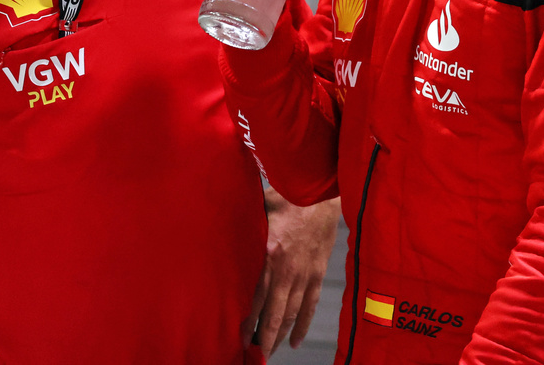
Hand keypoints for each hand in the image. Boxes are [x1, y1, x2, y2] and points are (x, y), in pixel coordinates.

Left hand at [245, 190, 341, 356]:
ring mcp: (305, 274)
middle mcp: (287, 270)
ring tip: (269, 351)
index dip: (247, 319)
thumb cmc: (286, 197)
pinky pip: (309, 305)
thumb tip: (223, 236)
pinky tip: (293, 340)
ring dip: (279, 334)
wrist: (320, 193)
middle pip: (273, 312)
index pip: (256, 296)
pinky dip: (301, 325)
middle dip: (262, 336)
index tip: (239, 336)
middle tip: (253, 354)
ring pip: (291, 313)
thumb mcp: (258, 210)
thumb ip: (246, 229)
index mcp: (270, 254)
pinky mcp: (317, 273)